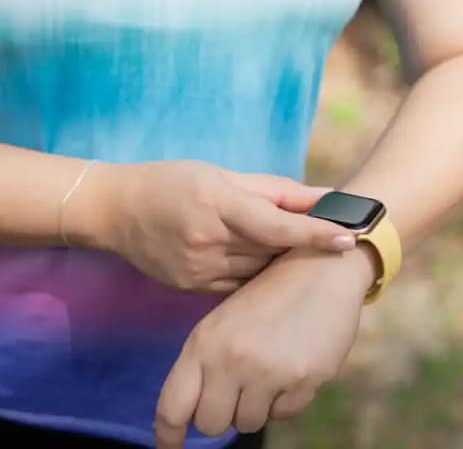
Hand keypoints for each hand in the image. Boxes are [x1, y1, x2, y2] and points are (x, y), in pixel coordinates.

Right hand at [82, 160, 356, 293]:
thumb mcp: (219, 173)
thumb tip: (322, 196)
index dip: (313, 233)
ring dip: (278, 261)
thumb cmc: (170, 182)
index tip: (347, 238)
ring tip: (293, 249)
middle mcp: (207, 241)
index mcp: (215, 205)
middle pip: (270, 250)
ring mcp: (198, 270)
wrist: (115, 212)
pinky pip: (239, 286)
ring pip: (257, 272)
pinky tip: (260, 263)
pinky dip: (255, 274)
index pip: (275, 225)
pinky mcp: (192, 288)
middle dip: (300, 244)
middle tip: (328, 237)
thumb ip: (274, 189)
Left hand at [153, 246, 377, 446]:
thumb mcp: (222, 321)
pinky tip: (289, 367)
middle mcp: (231, 362)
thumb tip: (193, 413)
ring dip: (253, 406)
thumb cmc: (265, 294)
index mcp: (203, 344)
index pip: (173, 407)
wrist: (321, 269)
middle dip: (219, 414)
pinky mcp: (304, 381)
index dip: (167, 436)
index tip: (169, 448)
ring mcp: (269, 373)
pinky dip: (283, 400)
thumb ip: (204, 365)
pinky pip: (283, 415)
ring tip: (265, 371)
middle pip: (210, 424)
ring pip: (248, 423)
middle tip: (233, 391)